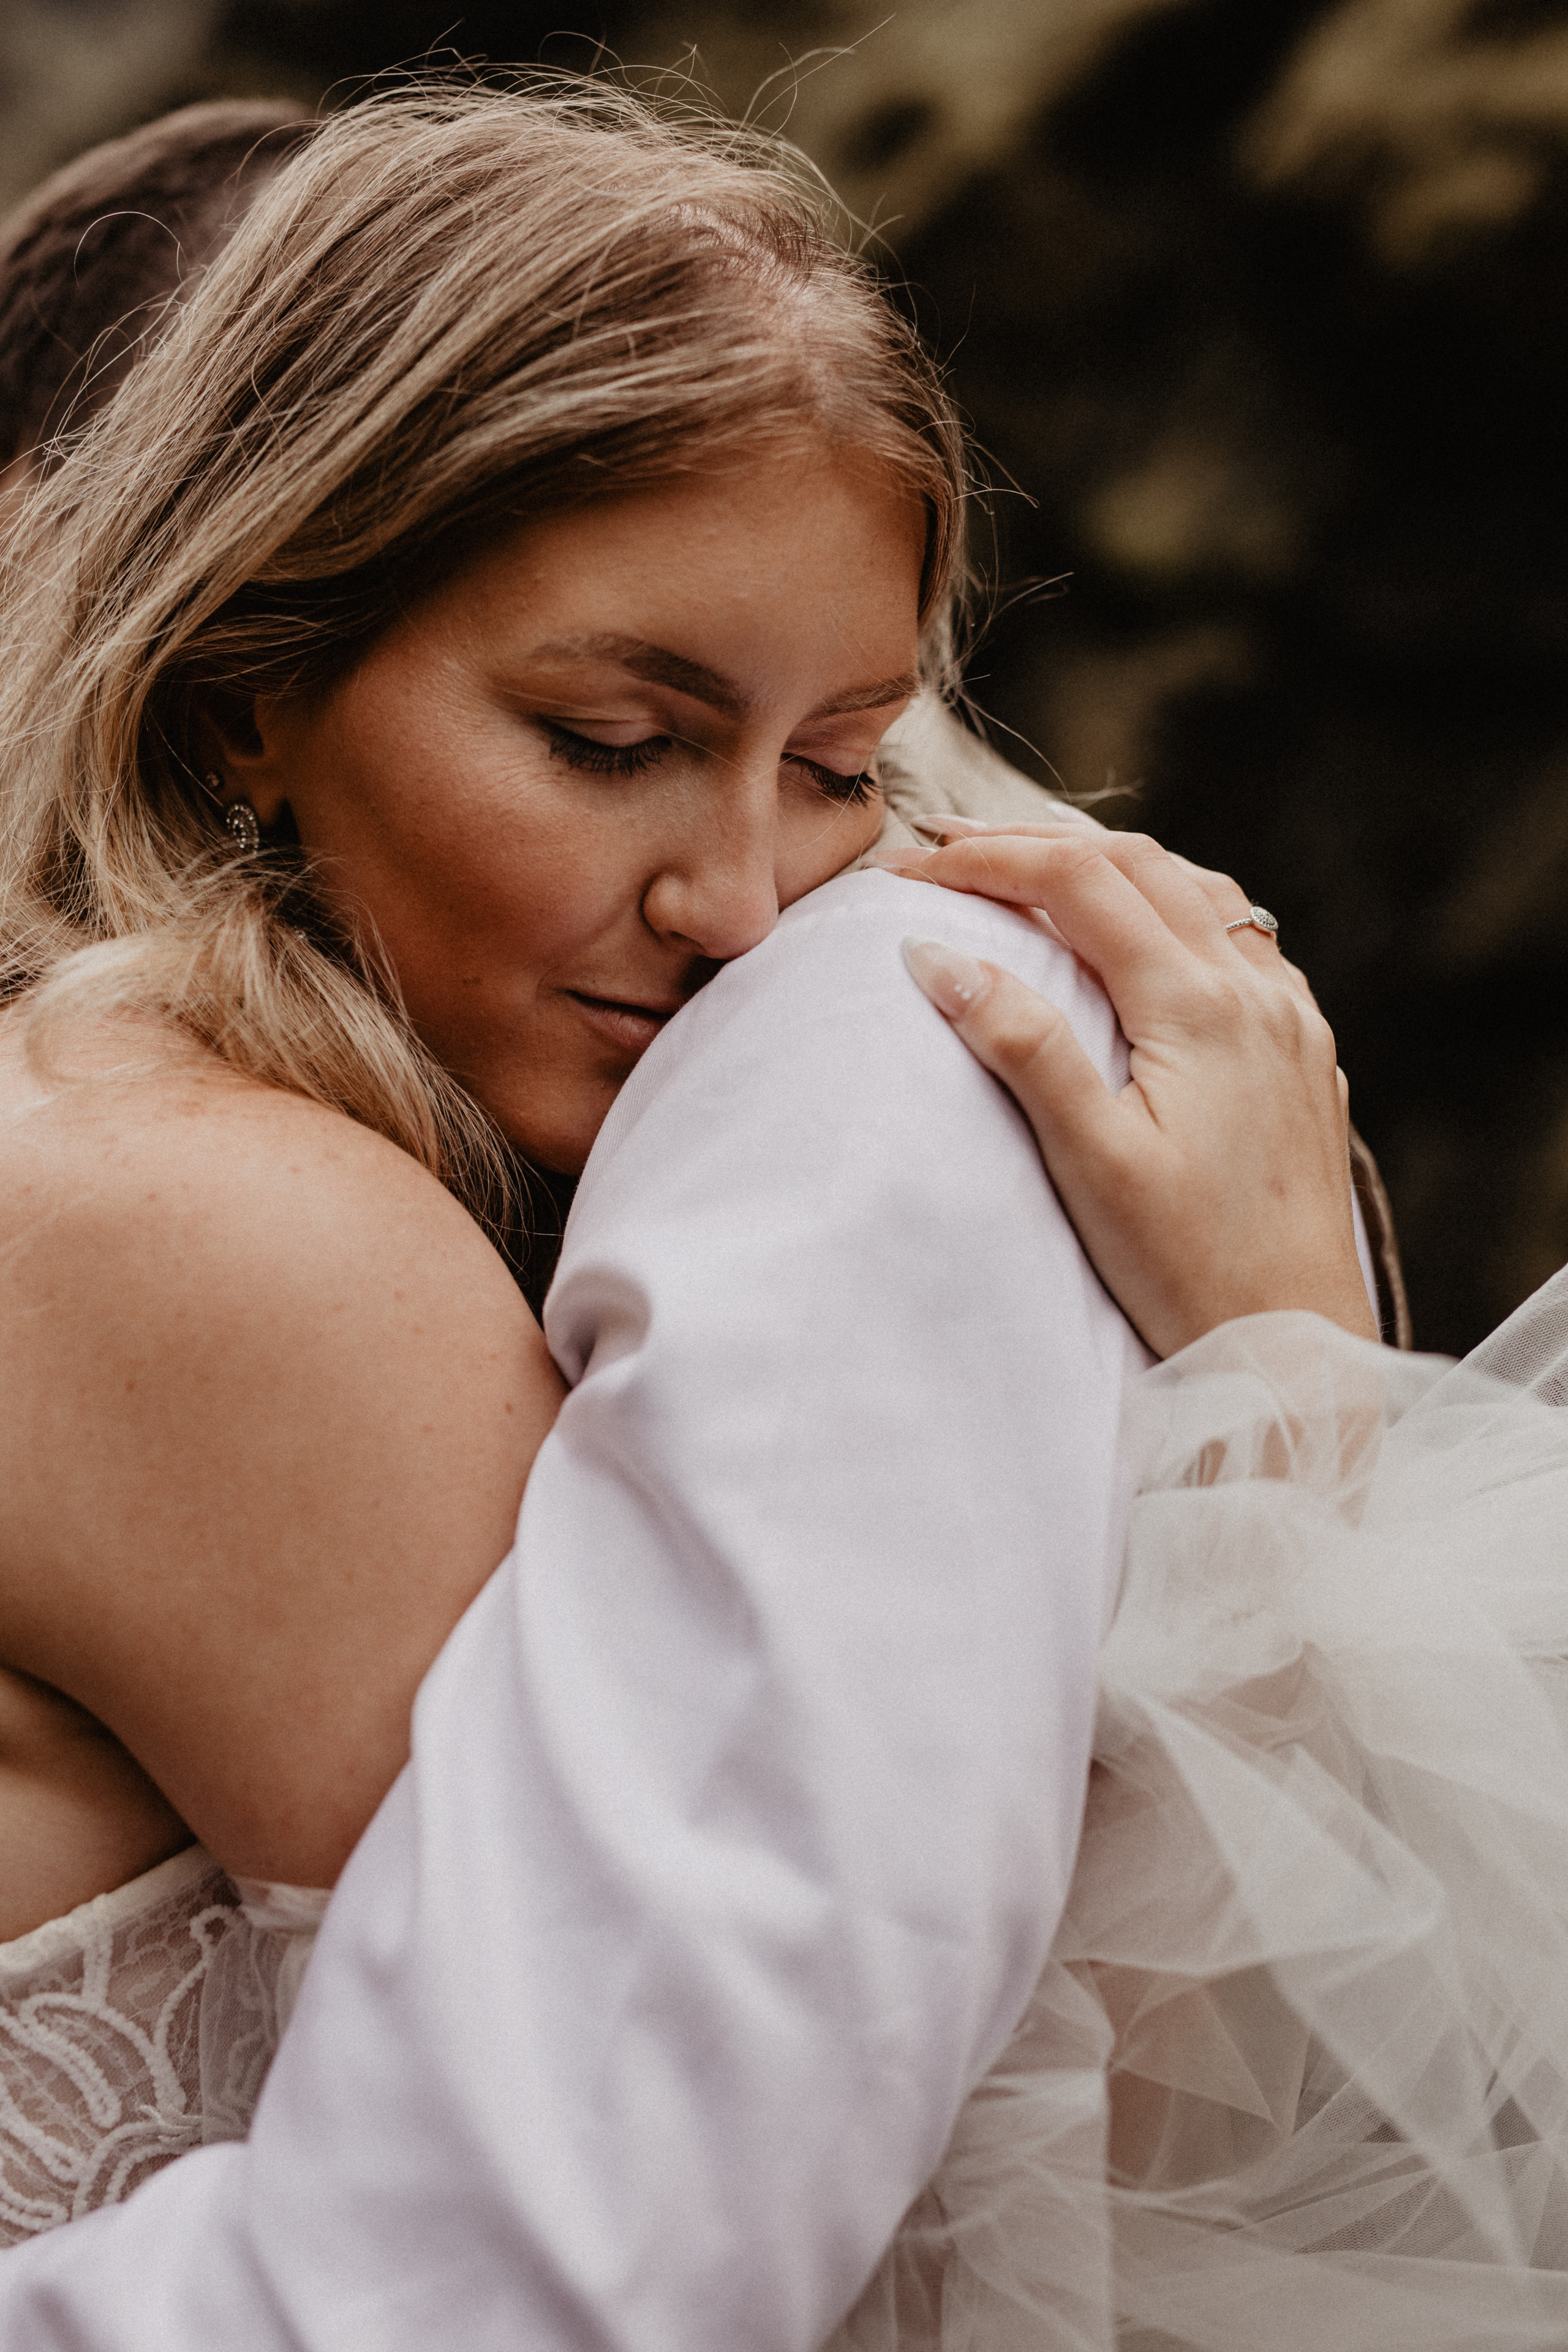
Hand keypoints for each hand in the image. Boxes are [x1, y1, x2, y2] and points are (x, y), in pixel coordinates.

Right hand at [887, 826, 1377, 1358]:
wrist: (1300, 1348)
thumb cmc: (1189, 1272)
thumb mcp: (1091, 1162)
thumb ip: (1022, 1047)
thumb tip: (936, 954)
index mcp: (1198, 1008)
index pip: (1078, 882)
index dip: (987, 861)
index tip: (907, 872)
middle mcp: (1257, 994)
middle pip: (1139, 864)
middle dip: (1038, 846)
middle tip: (949, 852)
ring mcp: (1292, 1020)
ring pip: (1199, 892)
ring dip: (1111, 867)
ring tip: (1034, 875)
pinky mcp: (1306, 1056)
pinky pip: (1242, 941)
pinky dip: (1175, 909)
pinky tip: (1145, 939)